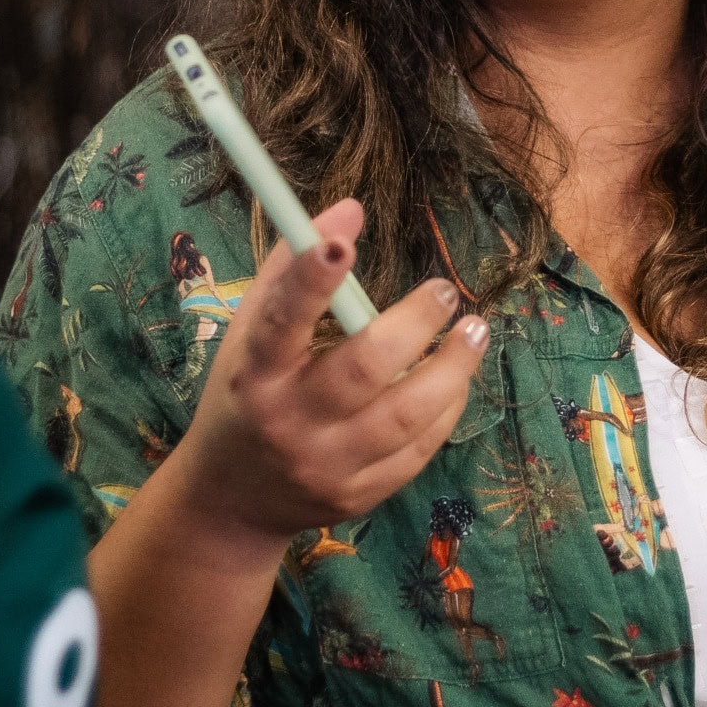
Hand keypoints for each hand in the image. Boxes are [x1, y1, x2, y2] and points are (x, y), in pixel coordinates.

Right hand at [172, 199, 486, 554]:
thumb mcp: (249, 334)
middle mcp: (288, 422)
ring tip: (474, 332)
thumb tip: (352, 209)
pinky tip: (456, 381)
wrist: (233, 497)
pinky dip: (446, 410)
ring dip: (451, 369)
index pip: (281, 322)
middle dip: (413, 324)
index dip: (311, 280)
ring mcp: (325, 465)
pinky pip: (417, 451)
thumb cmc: (246, 394)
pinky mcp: (358, 495)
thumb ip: (293, 270)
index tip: (344, 244)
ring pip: (405, 416)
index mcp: (254, 373)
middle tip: (444, 292)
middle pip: (361, 370)